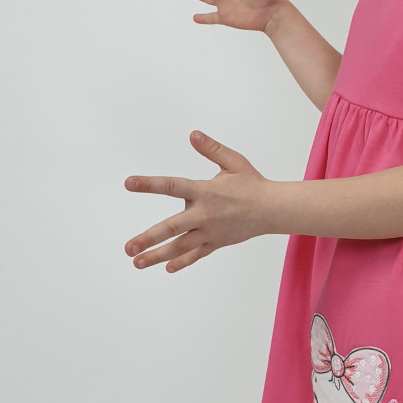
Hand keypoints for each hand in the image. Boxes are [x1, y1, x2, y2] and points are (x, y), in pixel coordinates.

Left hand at [124, 131, 270, 271]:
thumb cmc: (252, 184)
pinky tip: (167, 267)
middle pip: (172, 228)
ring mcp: (210, 232)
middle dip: (149, 239)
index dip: (149, 185)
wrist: (273, 210)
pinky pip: (197, 255)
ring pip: (180, 247)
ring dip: (158, 255)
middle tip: (128, 248)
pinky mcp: (217, 243)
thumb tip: (193, 135)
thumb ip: (212, 149)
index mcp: (205, 192)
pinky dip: (182, 262)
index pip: (172, 187)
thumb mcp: (233, 162)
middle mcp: (205, 215)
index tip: (129, 183)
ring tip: (137, 262)